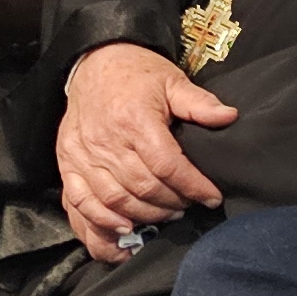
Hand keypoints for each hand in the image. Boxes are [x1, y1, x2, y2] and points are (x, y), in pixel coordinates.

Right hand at [55, 43, 235, 260]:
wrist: (95, 62)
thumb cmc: (138, 74)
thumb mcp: (173, 81)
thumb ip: (200, 103)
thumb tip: (230, 117)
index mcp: (134, 120)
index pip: (167, 165)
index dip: (193, 186)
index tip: (212, 197)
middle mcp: (105, 141)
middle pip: (142, 188)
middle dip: (172, 204)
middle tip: (190, 206)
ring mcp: (81, 155)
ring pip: (114, 201)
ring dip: (144, 215)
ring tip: (167, 215)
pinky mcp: (66, 164)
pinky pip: (79, 203)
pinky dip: (100, 224)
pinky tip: (123, 233)